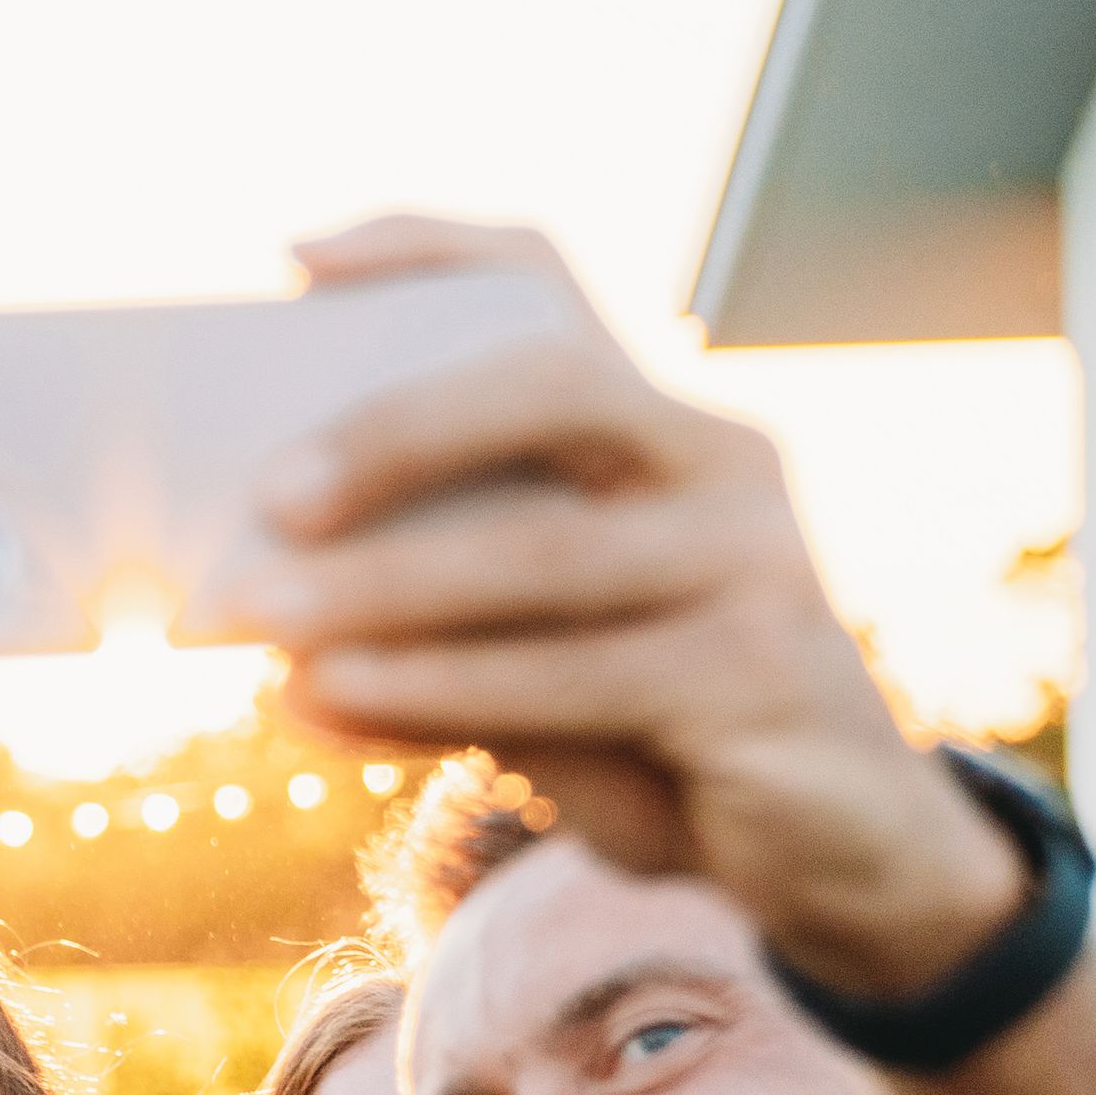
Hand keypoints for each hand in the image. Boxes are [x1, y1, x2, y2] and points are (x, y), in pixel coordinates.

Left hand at [211, 218, 1024, 996]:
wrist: (834, 845)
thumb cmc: (654, 729)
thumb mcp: (542, 658)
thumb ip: (445, 622)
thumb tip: (269, 637)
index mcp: (658, 422)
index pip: (549, 283)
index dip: (426, 249)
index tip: (294, 261)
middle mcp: (723, 457)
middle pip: (554, 380)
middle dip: (398, 426)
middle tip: (269, 494)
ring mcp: (758, 558)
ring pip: (544, 548)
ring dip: (383, 589)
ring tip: (261, 622)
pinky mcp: (759, 675)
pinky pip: (570, 674)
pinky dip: (430, 691)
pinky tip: (324, 705)